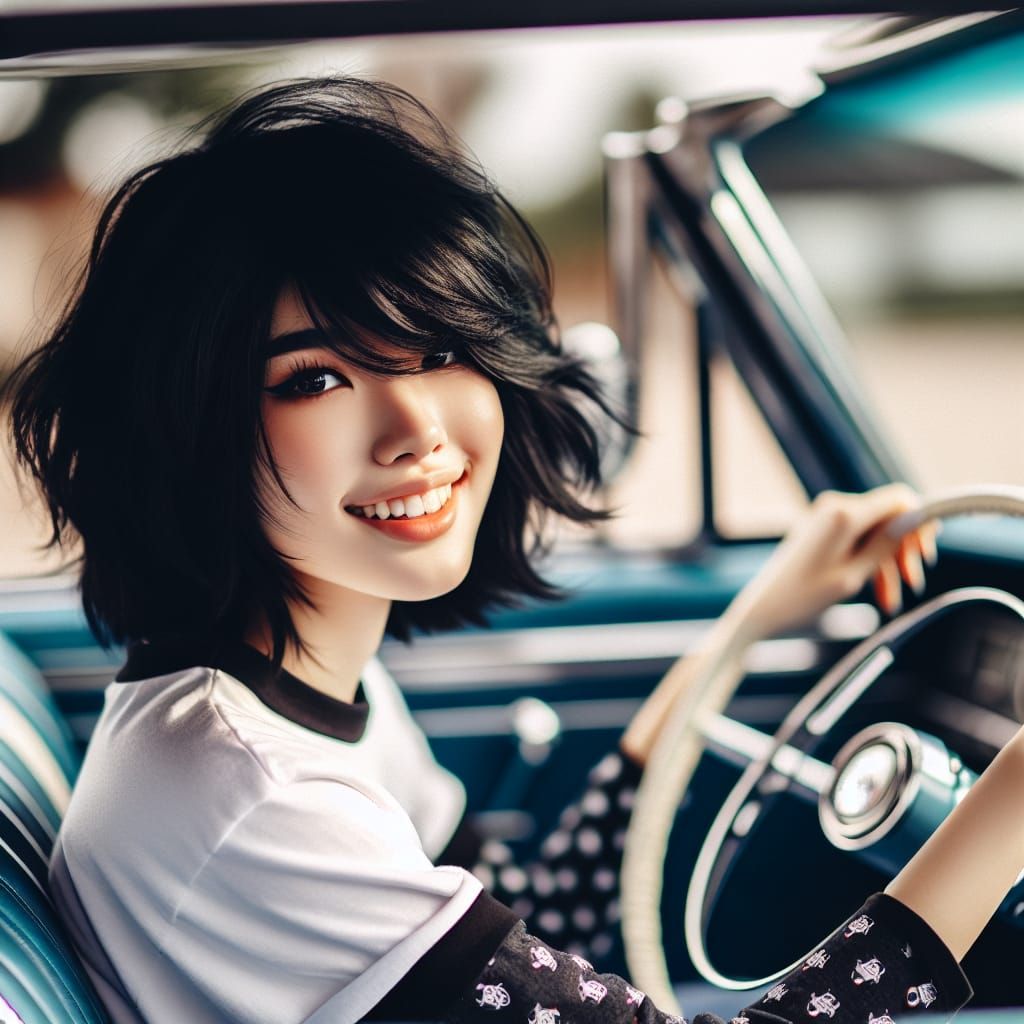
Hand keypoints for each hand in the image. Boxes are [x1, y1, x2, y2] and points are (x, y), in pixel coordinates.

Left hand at [725, 483, 938, 643]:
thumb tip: (914, 519)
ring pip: (874, 533)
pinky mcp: (821, 529)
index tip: (926, 553)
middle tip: (913, 583)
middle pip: (888, 518)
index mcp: (844, 514)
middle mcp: (835, 506)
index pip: (899, 499)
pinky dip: (869, 562)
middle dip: (902, 551)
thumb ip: (886, 544)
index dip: (919, 521)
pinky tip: (877, 594)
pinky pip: (857, 539)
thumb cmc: (804, 596)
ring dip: (887, 564)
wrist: (764, 608)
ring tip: (891, 602)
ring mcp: (826, 517)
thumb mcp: (854, 575)